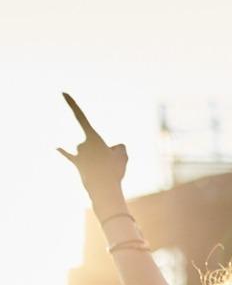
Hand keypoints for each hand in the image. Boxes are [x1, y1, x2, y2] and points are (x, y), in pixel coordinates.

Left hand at [57, 93, 127, 213]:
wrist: (104, 191)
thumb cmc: (114, 172)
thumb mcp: (123, 155)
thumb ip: (119, 147)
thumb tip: (111, 149)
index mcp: (91, 137)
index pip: (80, 117)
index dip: (72, 104)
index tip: (62, 93)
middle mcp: (81, 143)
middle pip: (98, 143)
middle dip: (108, 152)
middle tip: (110, 164)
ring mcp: (79, 154)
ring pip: (94, 152)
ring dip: (101, 159)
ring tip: (105, 171)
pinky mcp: (77, 163)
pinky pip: (71, 155)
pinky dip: (65, 151)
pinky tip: (55, 147)